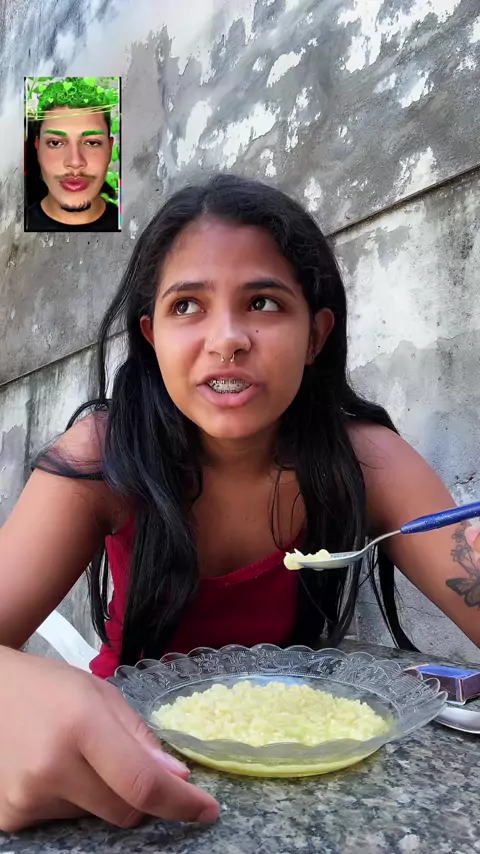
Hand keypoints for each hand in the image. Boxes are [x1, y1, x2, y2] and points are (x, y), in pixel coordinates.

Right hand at [0, 647, 218, 831]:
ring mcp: (27, 796)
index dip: (181, 802)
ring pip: (96, 817)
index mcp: (81, 725)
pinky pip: (66, 822)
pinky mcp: (12, 816)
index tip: (208, 809)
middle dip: (141, 795)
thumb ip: (141, 738)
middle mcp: (51, 766)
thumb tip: (178, 778)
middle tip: (124, 762)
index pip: (142, 782)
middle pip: (125, 811)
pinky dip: (73, 802)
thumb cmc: (51, 688)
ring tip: (76, 756)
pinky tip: (54, 770)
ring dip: (102, 795)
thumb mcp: (103, 695)